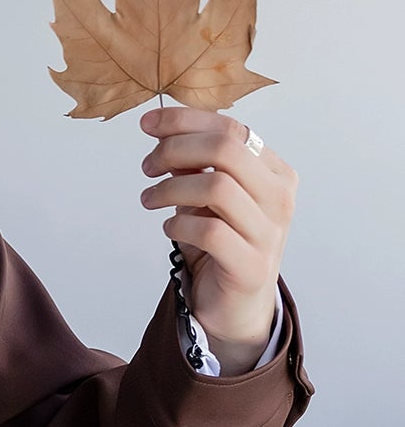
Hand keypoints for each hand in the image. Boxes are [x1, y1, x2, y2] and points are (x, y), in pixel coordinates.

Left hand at [137, 107, 297, 362]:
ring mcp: (269, 232)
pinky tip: (169, 227)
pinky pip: (209, 231)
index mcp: (274, 171)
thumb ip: (192, 164)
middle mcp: (279, 197)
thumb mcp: (204, 197)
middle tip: (147, 167)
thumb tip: (162, 129)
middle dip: (175, 150)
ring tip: (150, 199)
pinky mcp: (251, 265)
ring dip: (171, 188)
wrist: (235, 306)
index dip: (185, 120)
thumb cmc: (220, 243)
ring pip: (216, 187)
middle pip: (225, 150)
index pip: (232, 128)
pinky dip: (179, 224)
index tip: (148, 124)